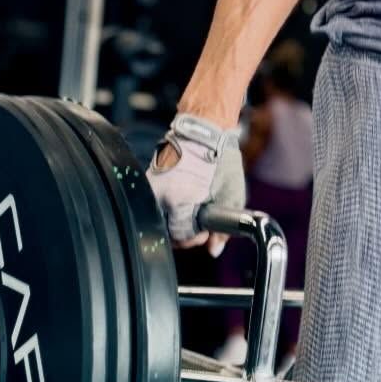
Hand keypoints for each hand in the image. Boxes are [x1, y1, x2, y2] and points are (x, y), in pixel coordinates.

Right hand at [147, 114, 244, 254]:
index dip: (196, 236)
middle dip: (184, 232)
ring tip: (192, 210)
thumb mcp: (231, 197)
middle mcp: (159, 195)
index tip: (206, 231)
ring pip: (159, 219)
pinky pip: (157, 204)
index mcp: (177, 200)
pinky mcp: (149, 181)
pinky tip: (184, 200)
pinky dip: (169, 208)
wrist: (204, 131)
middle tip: (200, 223)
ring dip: (176, 221)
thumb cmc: (220, 160)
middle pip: (166, 231)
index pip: (180, 235)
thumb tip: (214, 249)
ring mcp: (151, 187)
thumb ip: (223, 229)